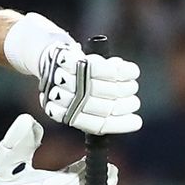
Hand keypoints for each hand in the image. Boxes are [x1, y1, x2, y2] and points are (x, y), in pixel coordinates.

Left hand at [3, 13, 141, 134]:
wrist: (48, 59)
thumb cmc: (68, 83)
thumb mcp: (77, 101)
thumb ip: (95, 112)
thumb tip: (127, 120)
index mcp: (65, 114)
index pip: (96, 124)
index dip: (119, 125)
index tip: (136, 122)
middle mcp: (63, 99)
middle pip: (104, 107)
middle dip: (126, 105)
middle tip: (134, 101)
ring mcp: (65, 80)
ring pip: (106, 88)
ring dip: (126, 88)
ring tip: (132, 87)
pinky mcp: (68, 61)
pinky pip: (102, 68)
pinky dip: (121, 71)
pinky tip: (130, 72)